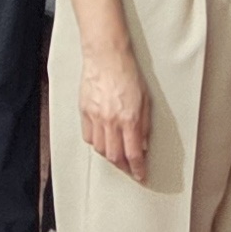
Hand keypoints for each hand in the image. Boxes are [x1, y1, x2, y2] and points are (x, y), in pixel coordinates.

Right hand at [79, 40, 151, 181]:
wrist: (106, 56)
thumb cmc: (128, 73)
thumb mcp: (146, 100)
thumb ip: (144, 125)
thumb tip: (143, 145)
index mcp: (129, 118)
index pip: (133, 153)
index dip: (138, 169)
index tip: (140, 175)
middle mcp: (111, 121)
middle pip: (115, 156)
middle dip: (124, 167)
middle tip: (129, 168)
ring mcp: (96, 117)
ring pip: (100, 149)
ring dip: (110, 156)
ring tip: (117, 155)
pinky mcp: (85, 111)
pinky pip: (88, 136)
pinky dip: (96, 143)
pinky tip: (103, 140)